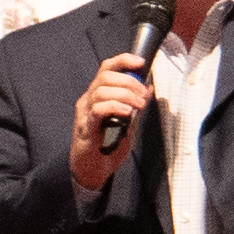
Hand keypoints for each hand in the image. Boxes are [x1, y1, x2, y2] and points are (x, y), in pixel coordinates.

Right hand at [69, 49, 152, 192]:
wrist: (91, 172)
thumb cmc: (106, 147)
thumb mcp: (127, 123)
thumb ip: (135, 106)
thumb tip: (149, 88)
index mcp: (98, 96)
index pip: (107, 68)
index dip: (123, 60)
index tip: (140, 62)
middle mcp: (88, 100)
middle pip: (105, 76)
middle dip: (129, 81)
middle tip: (143, 95)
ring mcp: (84, 113)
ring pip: (101, 90)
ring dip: (125, 94)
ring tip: (138, 105)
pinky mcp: (85, 128)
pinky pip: (97, 110)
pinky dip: (114, 107)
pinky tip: (126, 112)